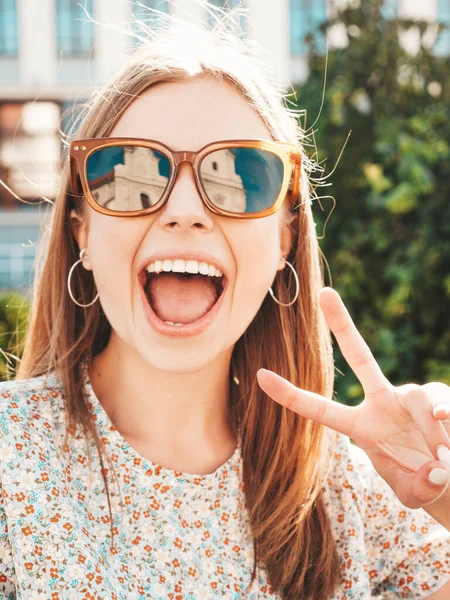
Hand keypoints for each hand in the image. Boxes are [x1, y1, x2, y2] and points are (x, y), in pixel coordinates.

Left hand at [257, 287, 449, 515]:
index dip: (290, 394)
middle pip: (360, 356)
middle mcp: (382, 402)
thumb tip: (436, 468)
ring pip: (417, 397)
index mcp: (361, 426)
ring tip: (441, 460)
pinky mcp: (440, 398)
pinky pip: (440, 403)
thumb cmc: (422, 483)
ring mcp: (411, 397)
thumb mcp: (414, 494)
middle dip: (343, 324)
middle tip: (325, 293)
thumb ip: (419, 487)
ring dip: (431, 432)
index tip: (259, 375)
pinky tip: (448, 444)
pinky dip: (446, 422)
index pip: (319, 409)